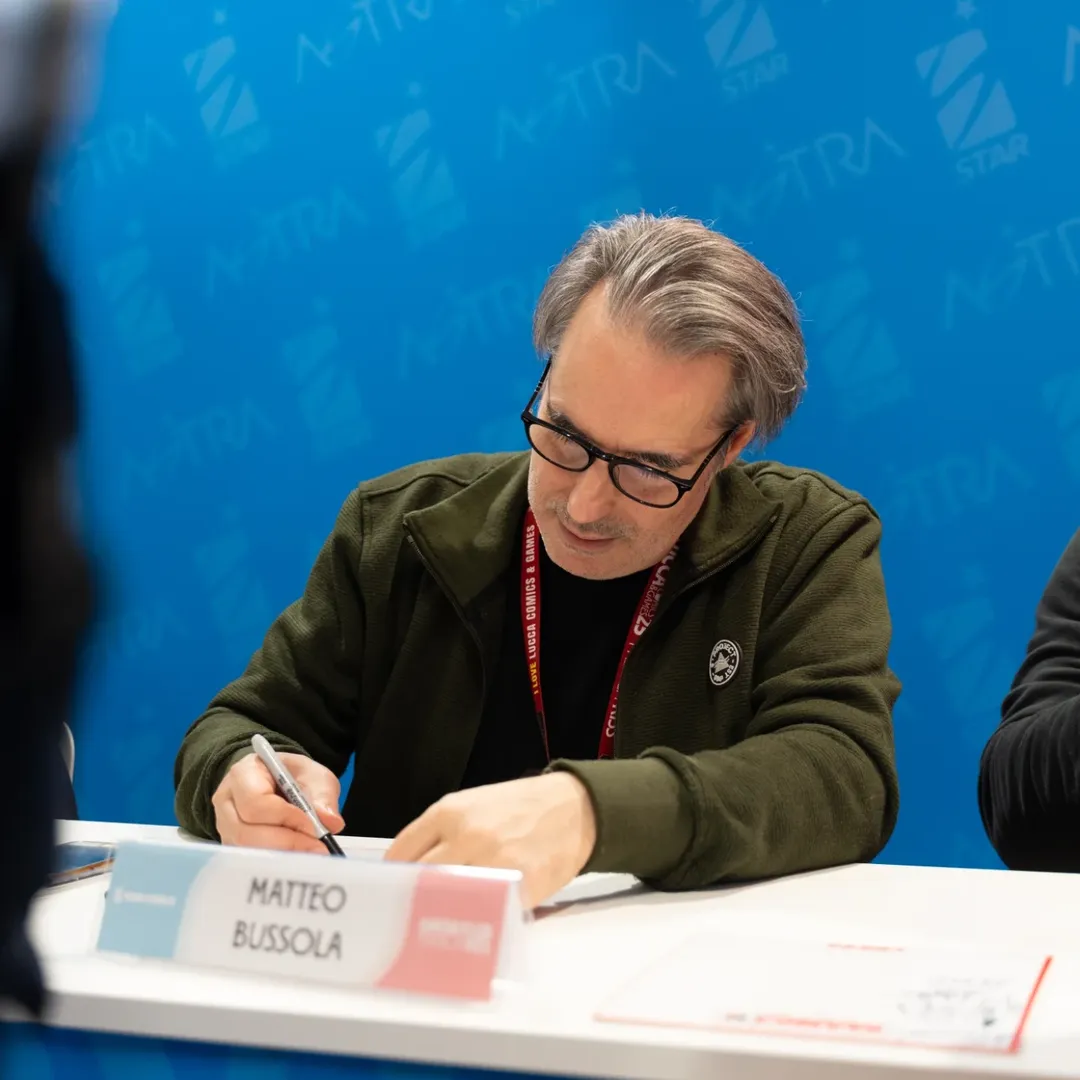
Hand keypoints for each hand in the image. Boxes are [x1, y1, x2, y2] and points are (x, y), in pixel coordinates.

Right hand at [212, 750, 344, 853]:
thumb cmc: (292, 776)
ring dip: (283, 855)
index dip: (285, 817)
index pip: (255, 802)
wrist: (277, 782)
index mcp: (243, 774)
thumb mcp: (313, 774)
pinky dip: (276, 862)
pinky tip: (298, 859)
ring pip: (247, 851)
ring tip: (312, 854)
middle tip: (318, 848)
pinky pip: (250, 861)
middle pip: (246, 832)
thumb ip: (323, 795)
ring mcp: (225, 828)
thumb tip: (331, 822)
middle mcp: (226, 803)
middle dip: (286, 842)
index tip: (313, 826)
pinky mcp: (232, 848)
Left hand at [384, 772, 596, 907]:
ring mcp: (493, 862)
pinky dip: (479, 919)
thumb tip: (410, 871)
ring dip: (443, 915)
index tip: (389, 893)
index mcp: (449, 813)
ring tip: (439, 924)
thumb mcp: (473, 805)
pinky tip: (477, 921)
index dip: (391, 878)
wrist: (574, 807)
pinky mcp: (519, 886)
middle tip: (408, 916)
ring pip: (449, 900)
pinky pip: (487, 911)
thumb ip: (441, 833)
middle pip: (419, 881)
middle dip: (411, 900)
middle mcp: (466, 836)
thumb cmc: (520, 807)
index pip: (401, 853)